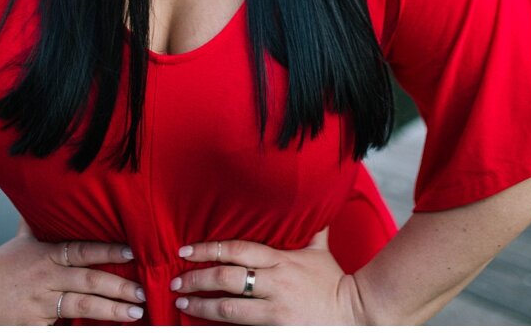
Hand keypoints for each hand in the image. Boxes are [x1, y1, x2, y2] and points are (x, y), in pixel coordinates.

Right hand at [0, 218, 144, 323]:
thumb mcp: (24, 238)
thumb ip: (43, 221)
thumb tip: (51, 192)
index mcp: (49, 255)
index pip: (85, 251)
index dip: (110, 251)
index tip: (135, 252)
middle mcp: (47, 279)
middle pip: (90, 281)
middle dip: (120, 288)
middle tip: (144, 293)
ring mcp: (39, 304)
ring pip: (81, 306)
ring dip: (111, 311)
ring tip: (135, 313)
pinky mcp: (31, 326)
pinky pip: (62, 329)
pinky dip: (82, 331)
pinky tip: (103, 332)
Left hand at [172, 228, 367, 323]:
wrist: (354, 313)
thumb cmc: (335, 283)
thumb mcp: (321, 253)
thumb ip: (311, 232)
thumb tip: (311, 208)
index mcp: (283, 260)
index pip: (238, 250)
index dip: (209, 249)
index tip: (186, 251)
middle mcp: (275, 283)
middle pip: (226, 278)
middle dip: (196, 279)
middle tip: (176, 280)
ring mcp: (274, 310)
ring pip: (227, 308)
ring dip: (200, 305)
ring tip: (182, 302)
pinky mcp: (275, 330)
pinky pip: (239, 329)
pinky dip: (218, 328)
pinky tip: (201, 327)